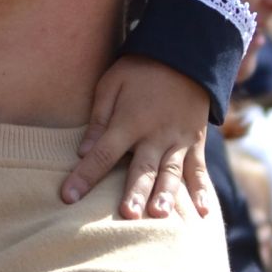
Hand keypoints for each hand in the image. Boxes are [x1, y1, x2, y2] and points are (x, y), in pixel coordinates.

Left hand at [64, 56, 212, 216]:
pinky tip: (202, 213)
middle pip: (141, 168)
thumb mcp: (111, 84)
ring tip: (160, 216)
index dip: (84, 176)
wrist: (186, 55)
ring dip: (165, 194)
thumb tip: (81, 152)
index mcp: (128, 121)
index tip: (68, 198)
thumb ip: (98, 119)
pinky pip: (199, 170)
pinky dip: (202, 191)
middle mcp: (154, 134)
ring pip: (171, 172)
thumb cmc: (140, 71)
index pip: (102, 154)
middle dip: (134, 192)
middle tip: (127, 215)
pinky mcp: (196, 143)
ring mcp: (178, 140)